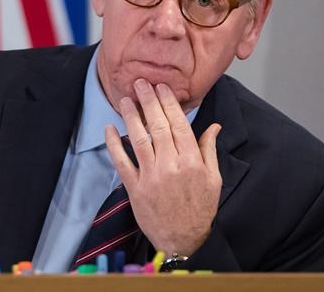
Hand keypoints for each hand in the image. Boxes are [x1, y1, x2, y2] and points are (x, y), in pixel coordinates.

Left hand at [104, 78, 221, 255]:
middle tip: (140, 83)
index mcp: (192, 161)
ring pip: (138, 139)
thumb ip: (209, 149)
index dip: (168, 102)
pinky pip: (122, 162)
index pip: (178, 124)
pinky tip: (109, 128)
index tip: (162, 87)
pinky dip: (114, 144)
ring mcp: (151, 177)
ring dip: (130, 116)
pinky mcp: (135, 188)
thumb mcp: (214, 179)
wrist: (183, 241)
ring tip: (125, 99)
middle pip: (157, 126)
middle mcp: (171, 166)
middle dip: (148, 101)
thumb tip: (214, 125)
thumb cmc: (200, 209)